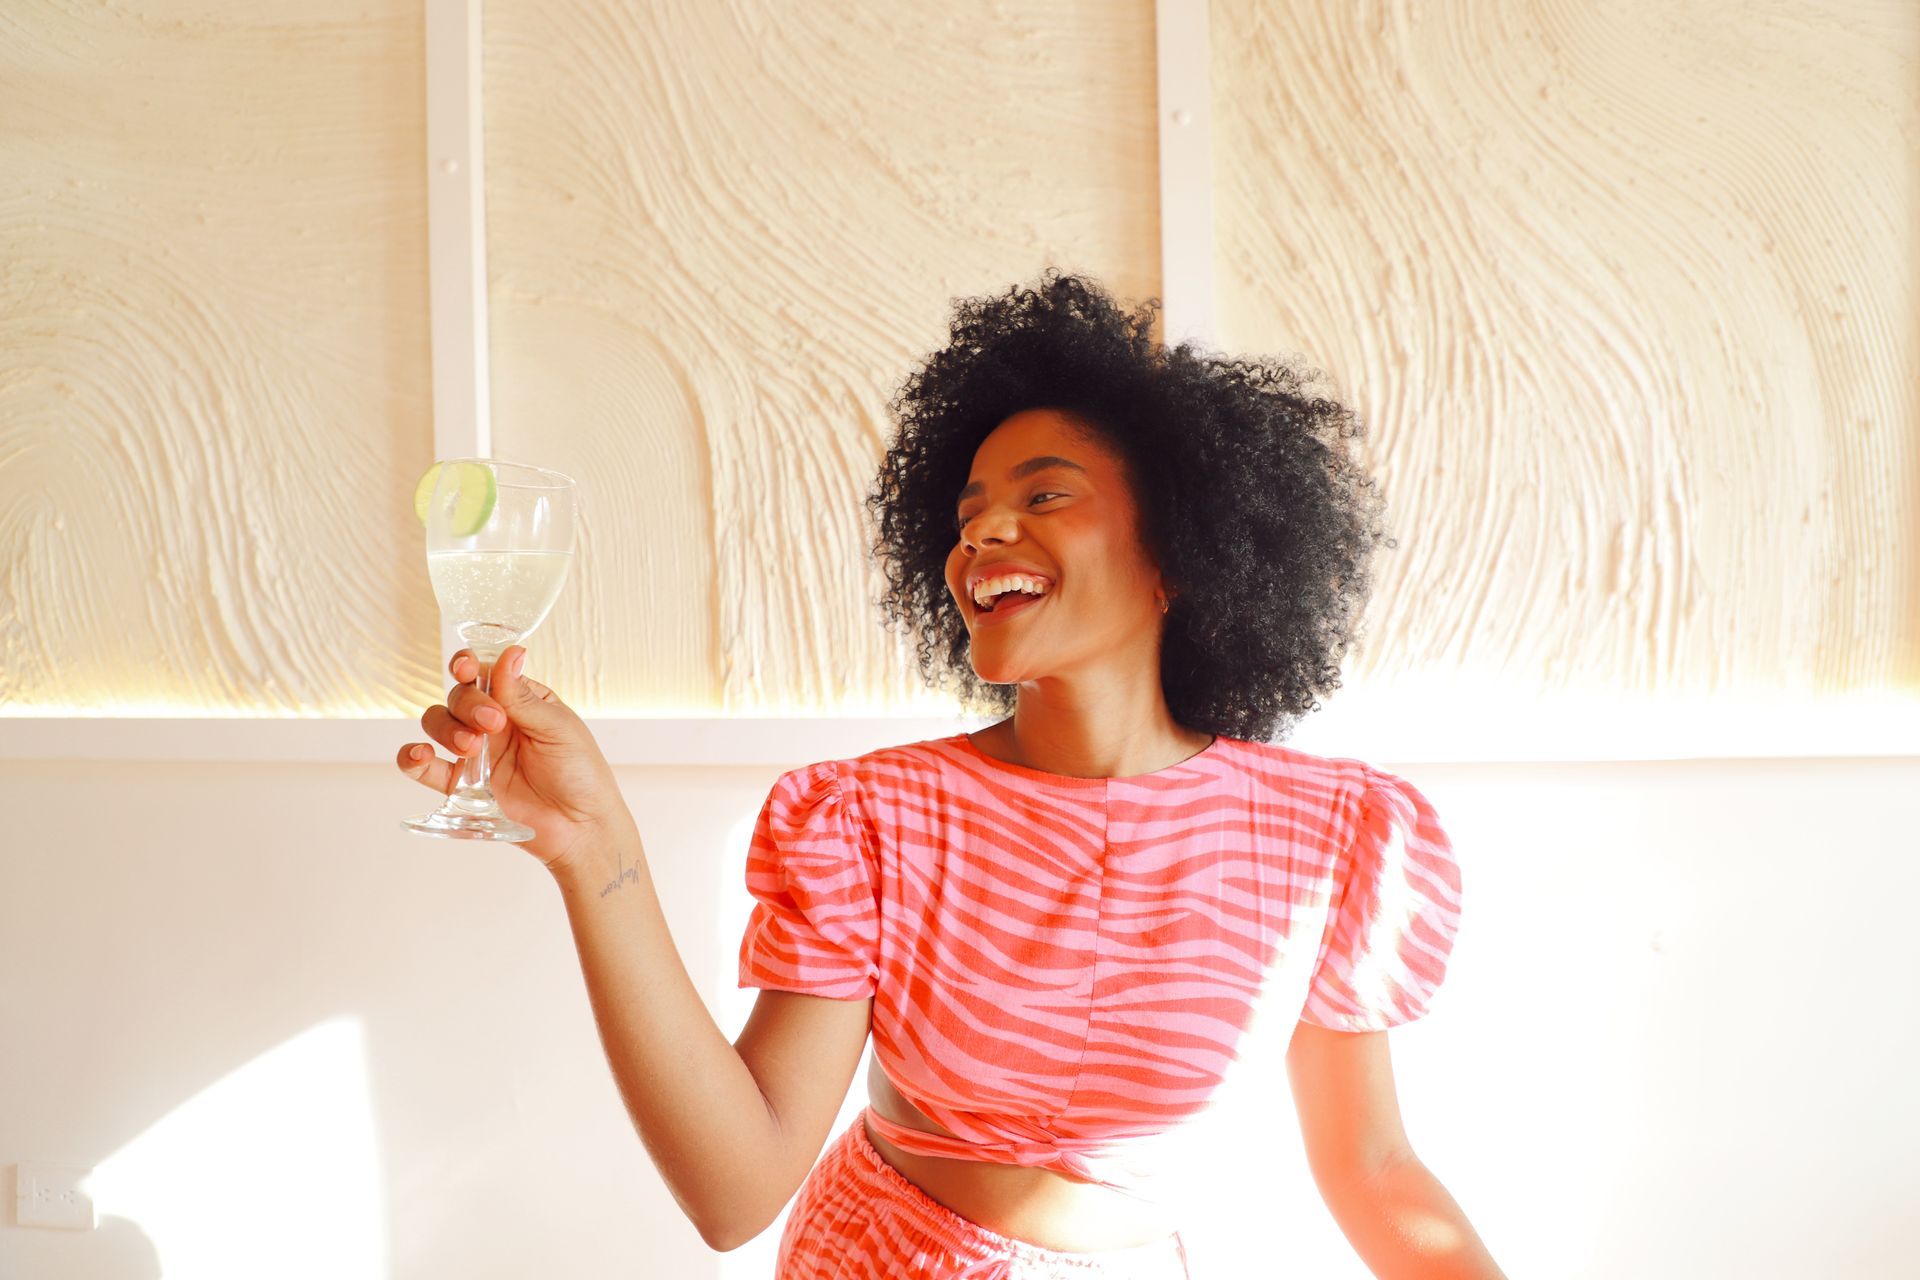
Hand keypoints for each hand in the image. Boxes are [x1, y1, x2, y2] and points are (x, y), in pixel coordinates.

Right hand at [397, 645, 626, 873]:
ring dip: (446, 728)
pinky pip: (425, 768)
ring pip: (438, 724)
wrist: (580, 827)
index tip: (465, 668)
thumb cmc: (580, 773)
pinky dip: (413, 757)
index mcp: (519, 701)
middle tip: (493, 724)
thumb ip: (524, 697)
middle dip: (468, 705)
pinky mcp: (462, 786)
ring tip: (471, 748)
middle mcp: (493, 723)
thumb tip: (510, 653)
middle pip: (458, 697)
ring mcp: (475, 753)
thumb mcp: (558, 728)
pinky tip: (420, 755)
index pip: (483, 674)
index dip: (468, 666)